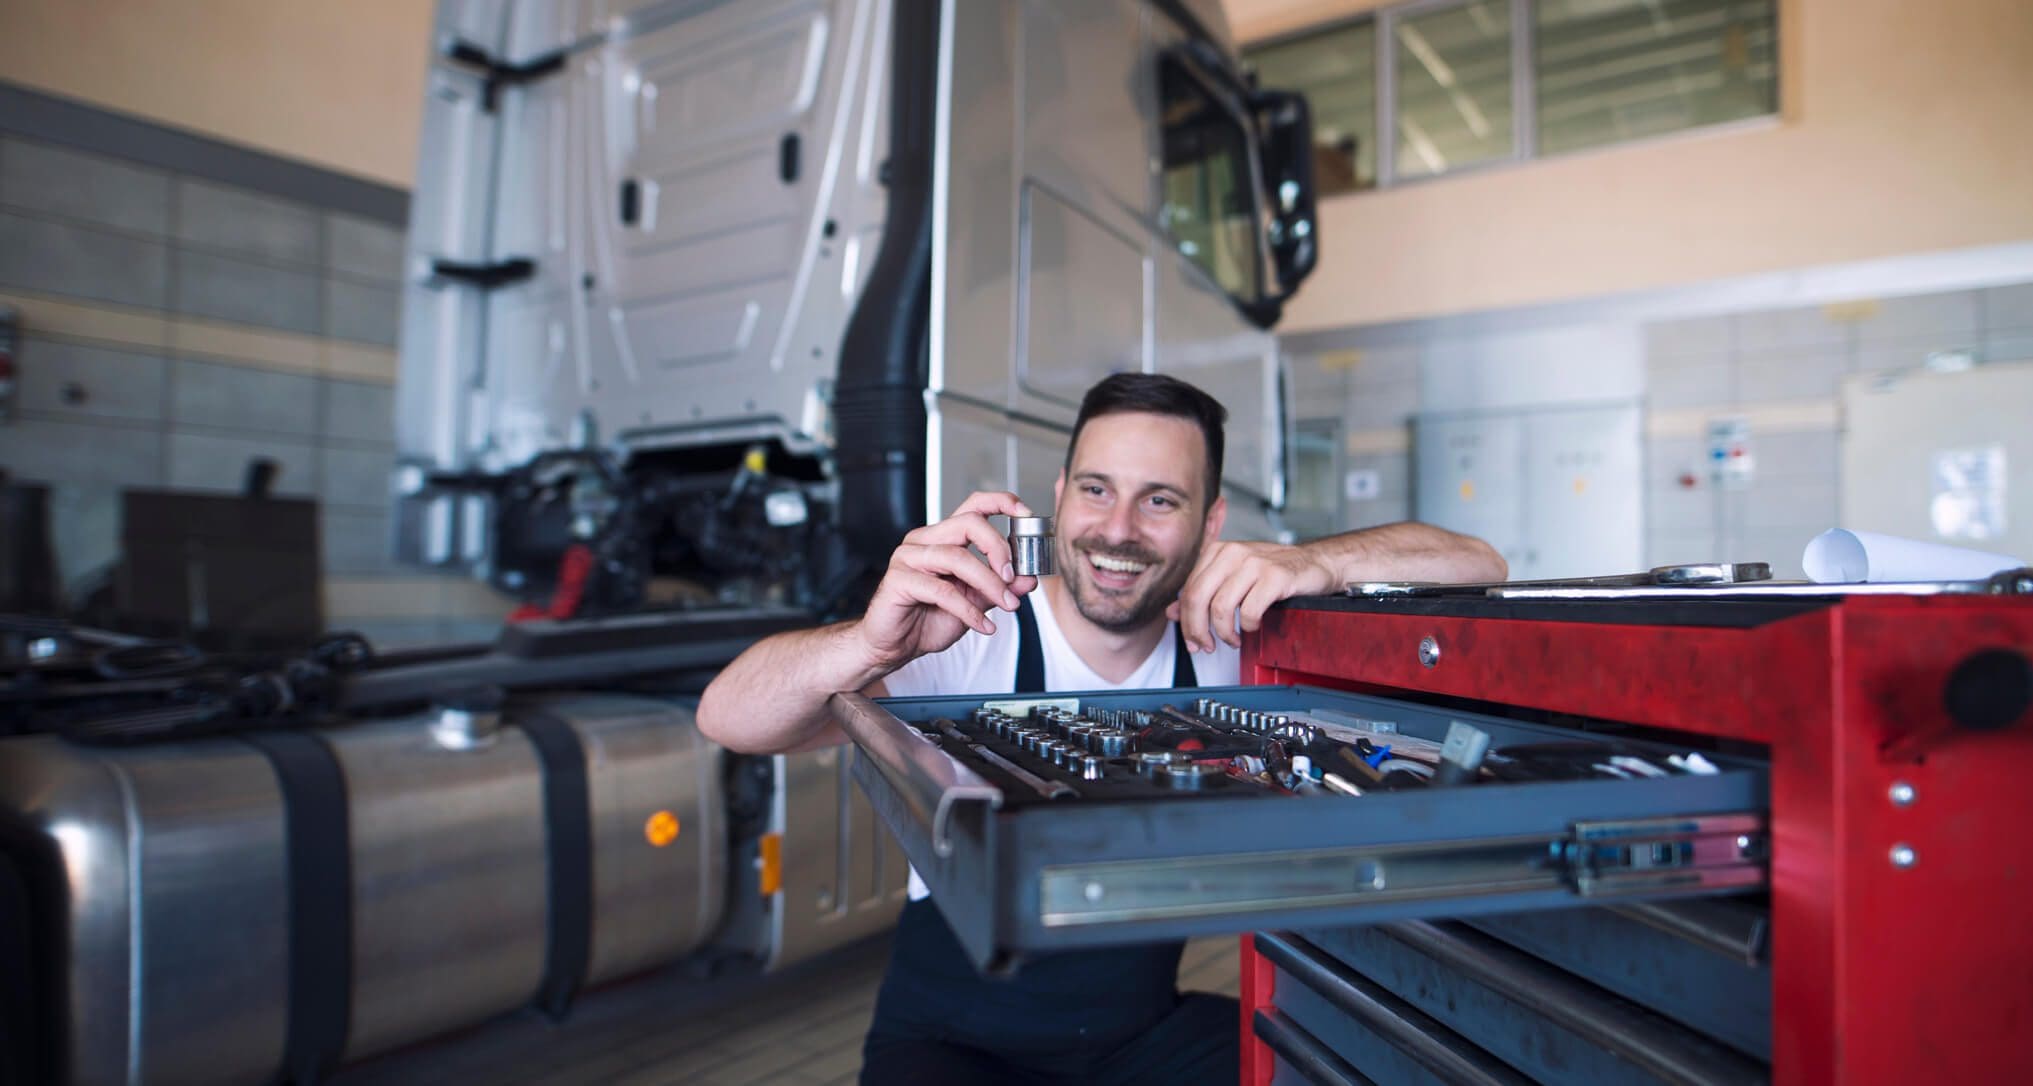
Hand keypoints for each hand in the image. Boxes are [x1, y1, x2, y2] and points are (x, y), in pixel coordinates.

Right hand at [854, 491, 1040, 671]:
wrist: (896, 646)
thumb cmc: (929, 620)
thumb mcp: (975, 603)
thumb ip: (1000, 587)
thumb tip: (1029, 578)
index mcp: (944, 538)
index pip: (973, 506)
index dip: (1001, 502)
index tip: (1025, 514)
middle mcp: (925, 540)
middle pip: (968, 524)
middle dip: (998, 549)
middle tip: (1013, 577)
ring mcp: (908, 557)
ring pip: (957, 557)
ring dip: (989, 584)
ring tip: (1008, 605)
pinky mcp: (899, 580)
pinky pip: (942, 591)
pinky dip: (969, 611)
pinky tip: (984, 625)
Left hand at [1170, 540, 1336, 652]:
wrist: (1315, 563)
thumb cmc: (1273, 571)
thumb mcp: (1232, 578)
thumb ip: (1203, 593)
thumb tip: (1172, 612)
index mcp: (1217, 551)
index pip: (1188, 591)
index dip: (1186, 622)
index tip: (1193, 640)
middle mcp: (1232, 553)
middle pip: (1198, 598)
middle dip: (1198, 630)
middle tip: (1206, 646)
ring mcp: (1254, 563)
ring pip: (1220, 607)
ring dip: (1224, 633)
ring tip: (1233, 639)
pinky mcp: (1274, 576)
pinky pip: (1249, 610)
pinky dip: (1248, 626)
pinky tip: (1253, 626)